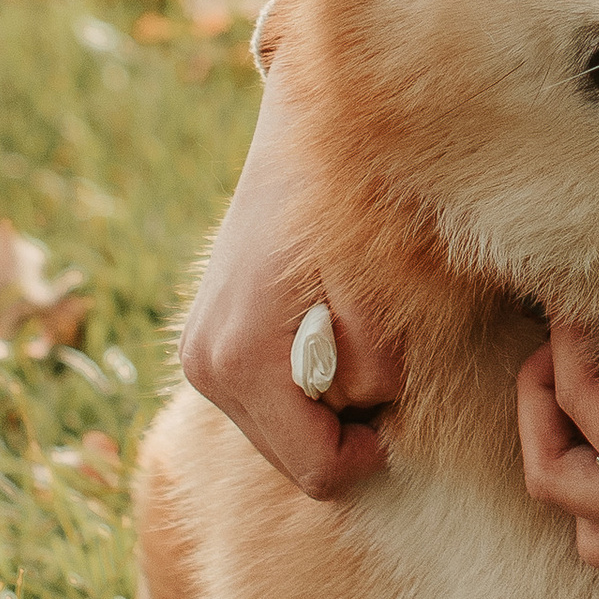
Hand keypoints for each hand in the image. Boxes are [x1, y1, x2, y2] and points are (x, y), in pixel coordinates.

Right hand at [177, 63, 404, 497]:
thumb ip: (376, 360)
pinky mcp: (202, 342)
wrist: (305, 130)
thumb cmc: (353, 203)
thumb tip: (373, 404)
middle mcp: (208, 367)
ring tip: (349, 330)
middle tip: (379, 357)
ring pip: (278, 429)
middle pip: (294, 456)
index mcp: (245, 360)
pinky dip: (301, 378)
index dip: (371, 449)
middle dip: (346, 423)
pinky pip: (263, 396)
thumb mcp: (381, 286)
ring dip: (324, 400)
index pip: (318, 468)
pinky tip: (322, 324)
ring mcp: (198, 355)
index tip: (400, 401)